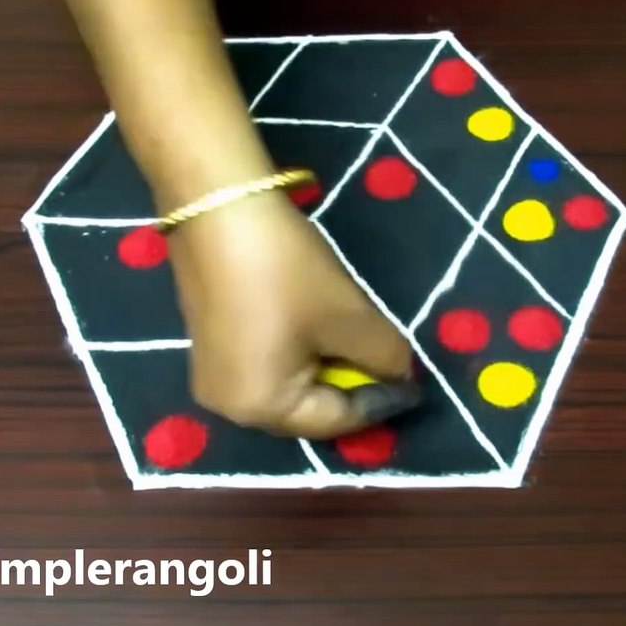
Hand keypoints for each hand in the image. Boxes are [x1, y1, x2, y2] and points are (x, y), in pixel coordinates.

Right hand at [163, 191, 416, 439]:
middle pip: (307, 408)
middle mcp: (228, 406)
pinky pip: (264, 362)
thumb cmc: (287, 272)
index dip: (382, 401)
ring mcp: (211, 373)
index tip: (416, 384)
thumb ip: (385, 359)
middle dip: (350, 384)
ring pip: (286, 383)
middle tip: (386, 358)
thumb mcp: (350, 318)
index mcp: (261, 410)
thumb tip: (397, 375)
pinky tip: (314, 320)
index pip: (338, 420)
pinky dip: (297, 350)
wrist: (217, 205)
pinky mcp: (209, 342)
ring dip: (324, 365)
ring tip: (351, 334)